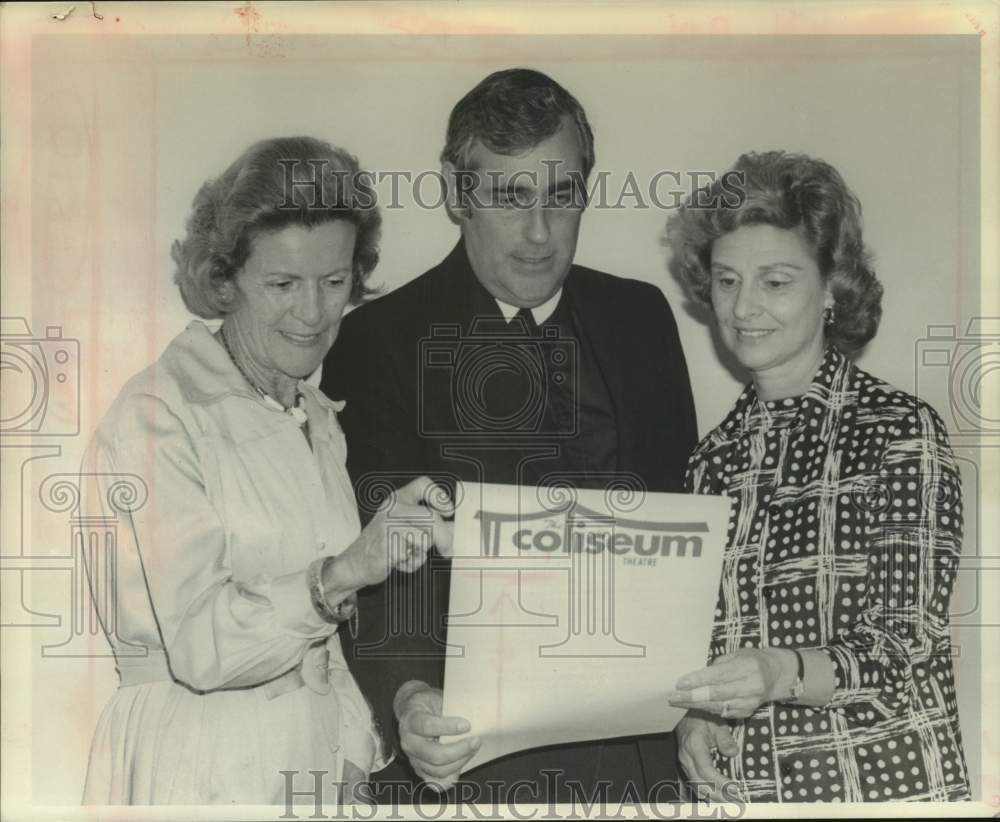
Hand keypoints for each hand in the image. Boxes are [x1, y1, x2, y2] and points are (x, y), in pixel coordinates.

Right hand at [329, 477, 454, 593]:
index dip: (439, 496)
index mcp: (398, 499)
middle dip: (445, 537)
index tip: (448, 511)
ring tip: (408, 552)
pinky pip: (415, 557)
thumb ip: (428, 522)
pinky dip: (413, 564)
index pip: (423, 484)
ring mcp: (388, 527)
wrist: (356, 562)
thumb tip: (455, 528)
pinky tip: (400, 561)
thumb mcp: (403, 524)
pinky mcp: (387, 547)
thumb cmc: (384, 541)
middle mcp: (393, 509)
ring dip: (421, 551)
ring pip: (425, 539)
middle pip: (431, 518)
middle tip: (449, 550)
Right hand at [396, 684, 479, 790]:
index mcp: (410, 720)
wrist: (412, 710)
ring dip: (460, 762)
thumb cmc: (428, 703)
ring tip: (473, 749)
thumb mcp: (436, 697)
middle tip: (476, 741)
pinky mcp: (419, 770)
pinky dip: (450, 777)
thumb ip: (450, 709)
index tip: (467, 725)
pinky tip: (461, 765)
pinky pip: (435, 782)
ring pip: (437, 771)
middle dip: (460, 750)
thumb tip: (475, 720)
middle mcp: (409, 742)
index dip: (449, 727)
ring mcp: (413, 759)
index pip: (427, 726)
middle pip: (434, 755)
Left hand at [668, 648, 791, 719]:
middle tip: (672, 696)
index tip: (679, 683)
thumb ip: (718, 664)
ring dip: (695, 705)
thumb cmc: (751, 659)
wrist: (775, 675)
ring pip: (718, 706)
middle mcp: (750, 687)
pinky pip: (723, 713)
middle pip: (716, 694)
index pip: (717, 676)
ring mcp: (750, 702)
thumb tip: (695, 674)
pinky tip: (692, 706)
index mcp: (747, 667)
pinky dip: (706, 710)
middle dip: (691, 696)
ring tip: (677, 702)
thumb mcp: (736, 654)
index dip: (697, 680)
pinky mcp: (747, 712)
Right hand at [676, 711, 738, 801]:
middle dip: (719, 796)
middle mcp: (686, 758)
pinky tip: (718, 799)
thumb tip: (733, 753)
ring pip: (696, 787)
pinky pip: (694, 784)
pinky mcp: (686, 767)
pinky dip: (706, 794)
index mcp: (694, 746)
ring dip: (713, 798)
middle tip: (736, 802)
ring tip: (730, 804)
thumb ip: (725, 738)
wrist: (686, 715)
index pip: (706, 770)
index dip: (720, 783)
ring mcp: (684, 764)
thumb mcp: (716, 723)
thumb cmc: (702, 717)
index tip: (734, 789)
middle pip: (700, 784)